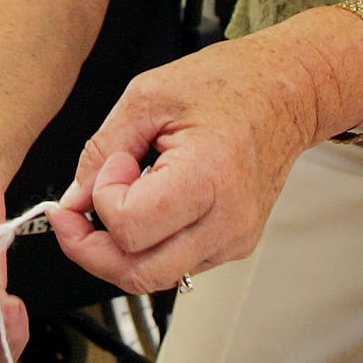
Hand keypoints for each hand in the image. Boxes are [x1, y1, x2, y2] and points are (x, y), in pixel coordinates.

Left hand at [53, 28, 331, 291]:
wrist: (287, 93)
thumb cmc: (229, 85)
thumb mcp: (148, 96)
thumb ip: (102, 150)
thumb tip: (75, 199)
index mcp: (208, 177)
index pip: (131, 227)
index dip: (103, 199)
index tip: (113, 165)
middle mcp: (227, 220)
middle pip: (138, 274)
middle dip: (90, 250)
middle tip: (75, 215)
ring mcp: (234, 239)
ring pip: (154, 278)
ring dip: (117, 252)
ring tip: (115, 205)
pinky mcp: (234, 245)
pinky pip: (175, 265)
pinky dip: (147, 247)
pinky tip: (147, 208)